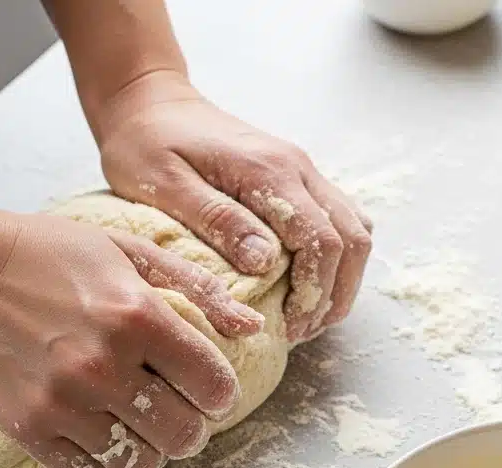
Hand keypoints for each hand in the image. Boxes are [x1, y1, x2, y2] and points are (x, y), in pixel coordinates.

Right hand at [0, 208, 263, 467]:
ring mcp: (63, 402)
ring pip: (142, 463)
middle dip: (191, 427)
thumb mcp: (129, 252)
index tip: (207, 389)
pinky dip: (106, 463)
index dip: (219, 393)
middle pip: (184, 435)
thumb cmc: (50, 255)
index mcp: (138, 316)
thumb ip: (197, 289)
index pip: (214, 386)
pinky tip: (101, 435)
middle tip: (175, 412)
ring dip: (149, 449)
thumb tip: (253, 328)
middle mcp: (104, 365)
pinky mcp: (29, 427)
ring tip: (137, 424)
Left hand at [96, 71, 372, 342]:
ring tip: (310, 316)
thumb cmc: (147, 144)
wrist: (150, 102)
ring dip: (342, 280)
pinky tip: (309, 285)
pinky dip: (337, 260)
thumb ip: (218, 220)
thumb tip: (265, 263)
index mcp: (270, 171)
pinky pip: (341, 221)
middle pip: (352, 240)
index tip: (290, 328)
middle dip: (334, 294)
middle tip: (303, 330)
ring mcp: (303, 171)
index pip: (323, 241)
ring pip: (355, 230)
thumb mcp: (165, 185)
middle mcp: (298, 168)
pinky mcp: (299, 178)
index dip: (314, 294)